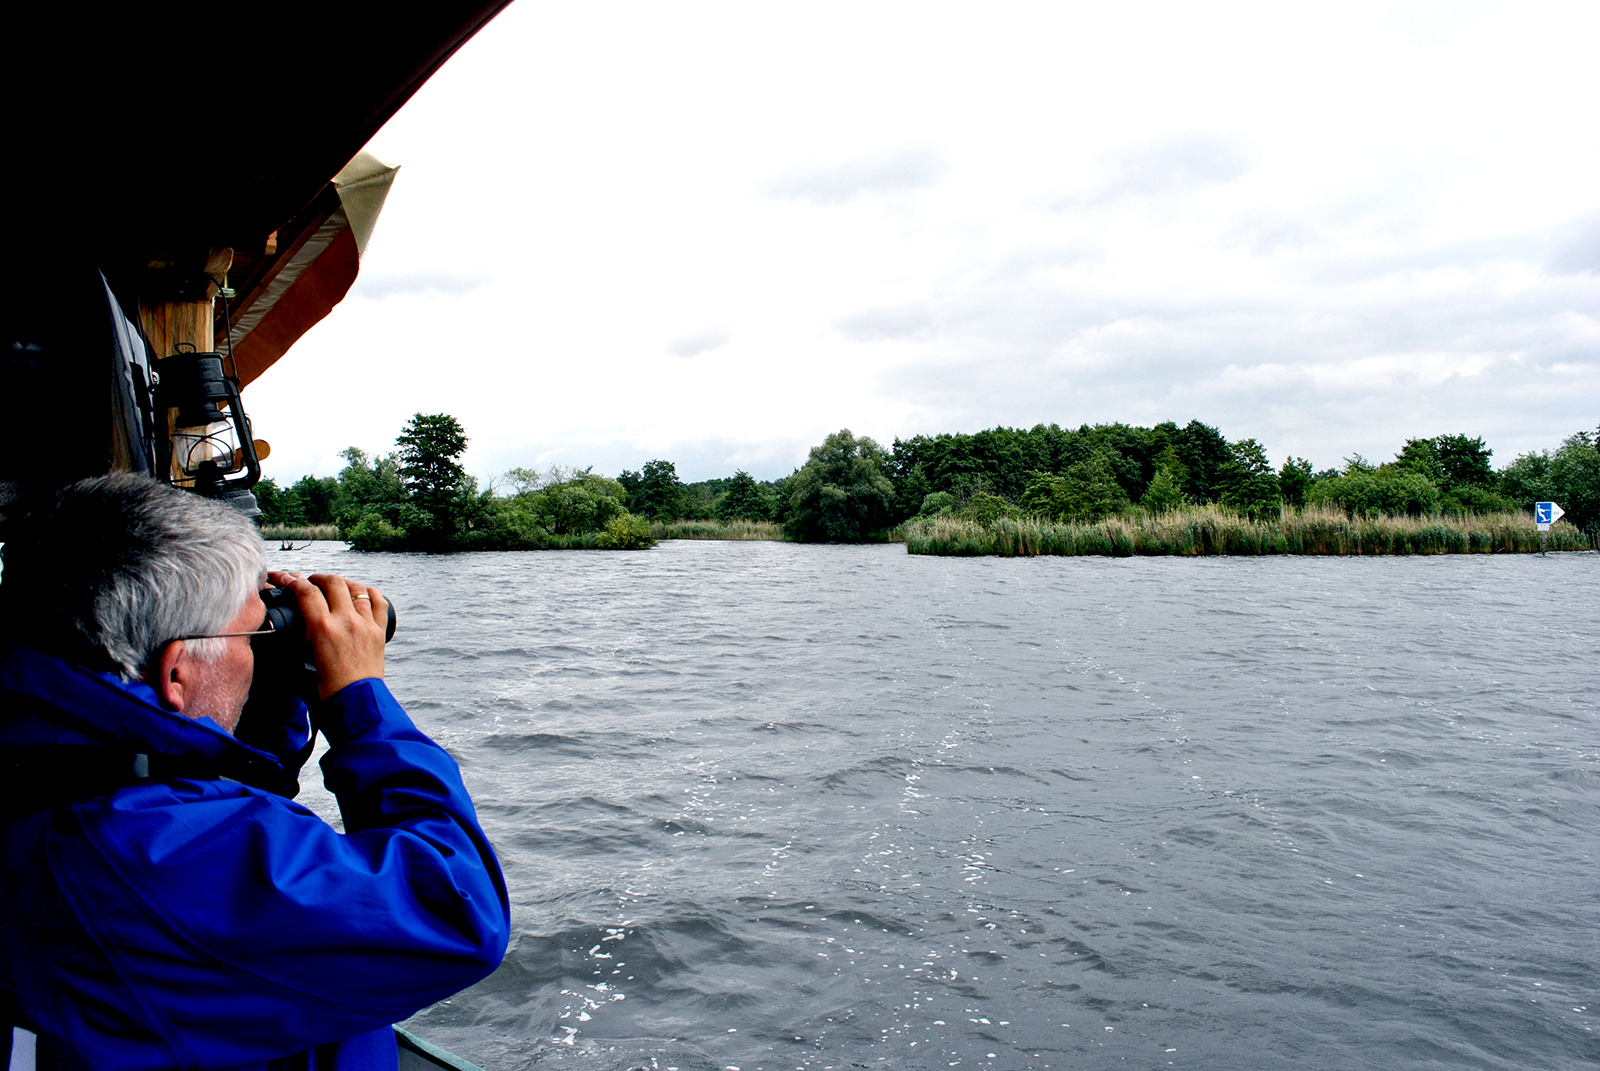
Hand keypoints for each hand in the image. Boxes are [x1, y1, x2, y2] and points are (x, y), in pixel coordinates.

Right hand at [267, 570, 387, 700]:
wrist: (356, 704)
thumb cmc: (326, 691)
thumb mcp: (299, 666)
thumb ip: (291, 648)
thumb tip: (281, 641)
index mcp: (322, 628)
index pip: (305, 591)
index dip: (292, 580)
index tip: (284, 577)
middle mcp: (345, 621)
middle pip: (333, 582)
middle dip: (318, 578)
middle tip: (310, 582)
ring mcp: (365, 624)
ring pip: (356, 587)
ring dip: (342, 583)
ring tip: (334, 586)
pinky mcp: (379, 631)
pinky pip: (378, 601)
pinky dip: (368, 593)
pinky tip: (361, 593)